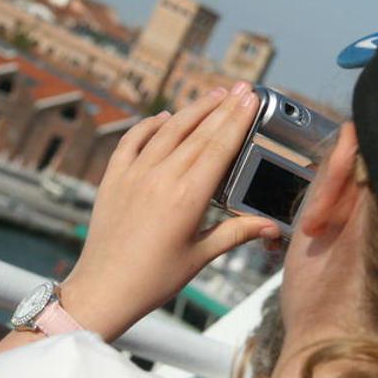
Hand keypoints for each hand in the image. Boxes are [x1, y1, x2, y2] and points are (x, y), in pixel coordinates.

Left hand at [61, 82, 279, 340]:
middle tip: (241, 87)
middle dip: (222, 107)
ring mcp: (133, 175)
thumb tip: (273, 226)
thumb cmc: (154, 280)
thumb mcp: (200, 257)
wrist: (104, 289)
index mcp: (187, 197)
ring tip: (213, 94)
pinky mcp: (112, 178)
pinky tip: (163, 118)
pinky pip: (131, 141)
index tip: (250, 98)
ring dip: (192, 110)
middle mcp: (160, 178)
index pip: (219, 147)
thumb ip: (236, 233)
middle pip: (198, 133)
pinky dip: (148, 126)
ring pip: (167, 131)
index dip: (237, 120)